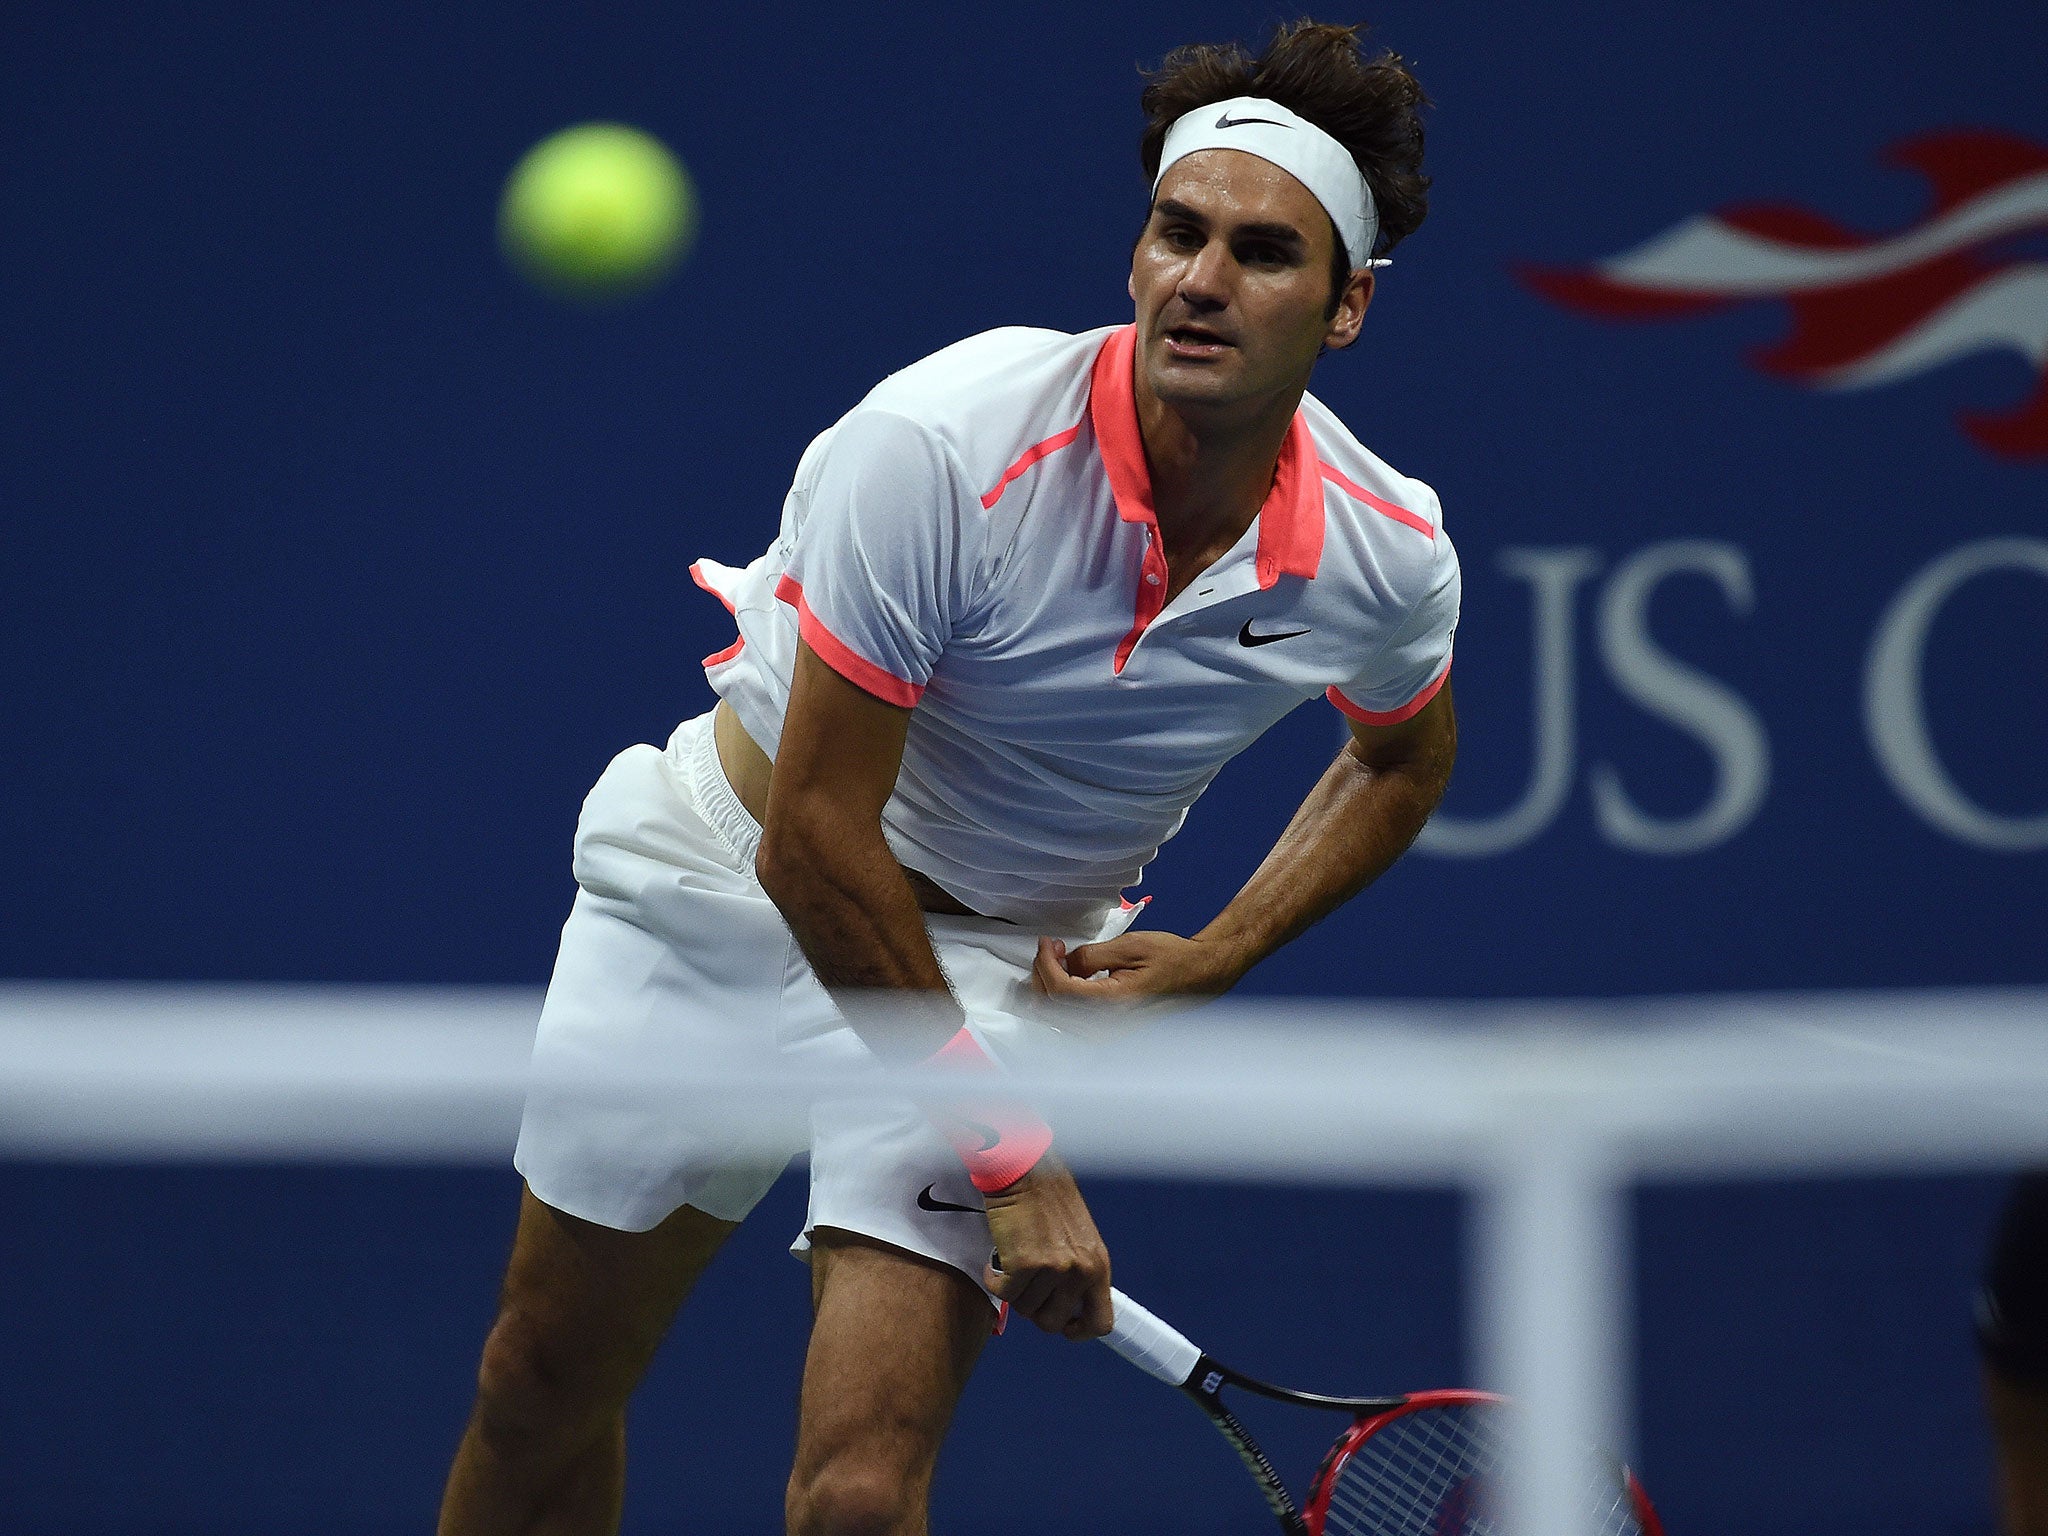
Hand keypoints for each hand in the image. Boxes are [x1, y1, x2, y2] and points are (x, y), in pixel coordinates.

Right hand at [980, 1153, 1112, 1339]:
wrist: (1024, 1170)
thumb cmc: (1047, 1197)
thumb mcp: (1078, 1236)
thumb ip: (1077, 1269)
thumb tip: (1066, 1303)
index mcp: (1098, 1264)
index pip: (1101, 1321)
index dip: (1079, 1332)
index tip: (1065, 1328)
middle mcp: (1080, 1271)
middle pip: (1053, 1322)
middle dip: (1035, 1309)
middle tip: (1026, 1286)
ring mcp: (1053, 1270)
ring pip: (1024, 1308)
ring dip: (1013, 1290)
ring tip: (1013, 1262)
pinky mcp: (1023, 1266)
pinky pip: (1002, 1293)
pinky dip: (993, 1280)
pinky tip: (995, 1260)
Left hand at [1031, 931, 1239, 1030]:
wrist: (1198, 975)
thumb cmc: (1170, 957)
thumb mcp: (1129, 946)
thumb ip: (1090, 957)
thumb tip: (1063, 963)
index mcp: (1115, 1004)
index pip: (1061, 990)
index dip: (1046, 963)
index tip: (1048, 941)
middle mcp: (1107, 1026)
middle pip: (1052, 1007)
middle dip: (1042, 973)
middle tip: (1052, 946)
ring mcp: (1106, 1033)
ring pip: (1055, 1016)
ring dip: (1047, 986)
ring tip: (1058, 958)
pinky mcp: (1106, 1032)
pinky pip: (1068, 1019)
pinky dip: (1057, 997)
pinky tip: (1065, 976)